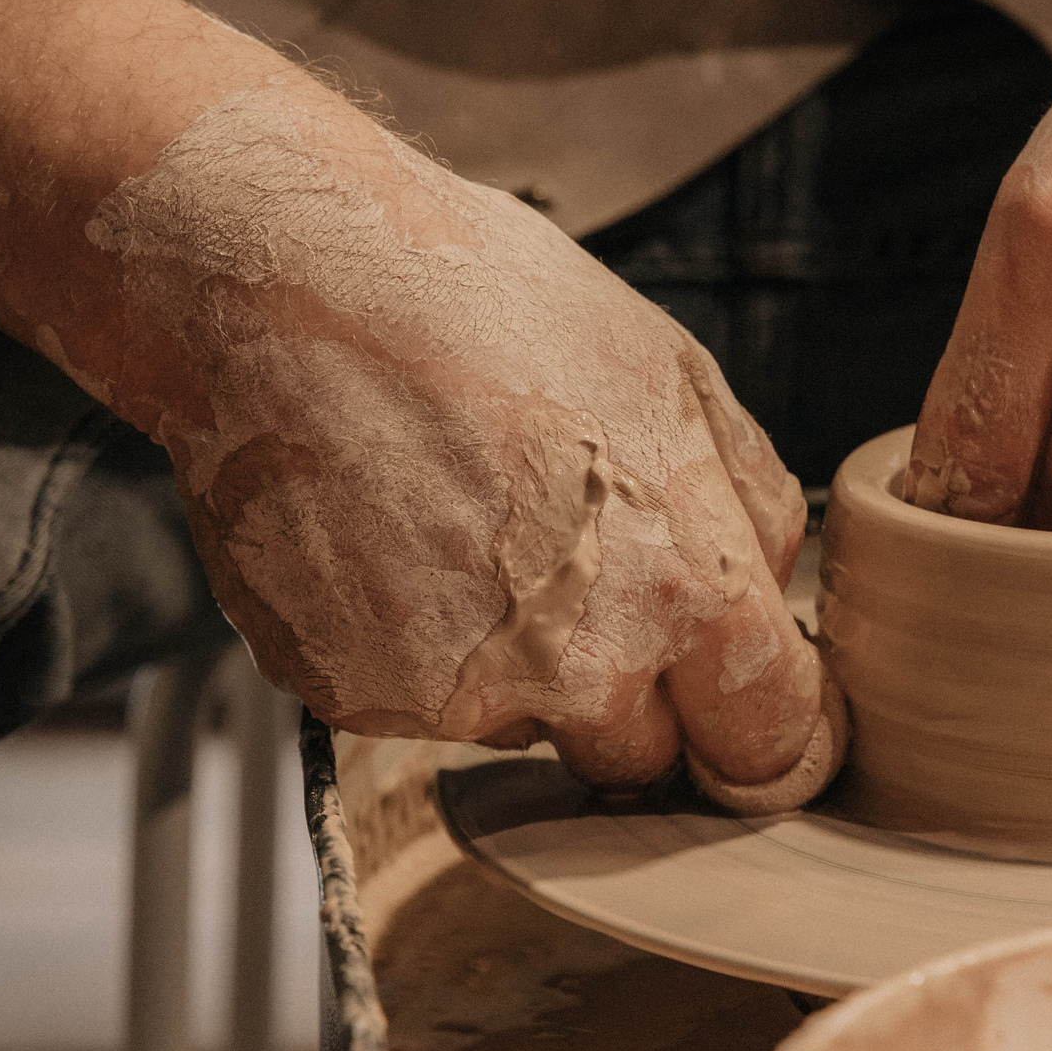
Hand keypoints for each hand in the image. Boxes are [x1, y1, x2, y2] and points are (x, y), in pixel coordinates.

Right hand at [84, 74, 827, 791]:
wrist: (282, 295)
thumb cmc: (473, 305)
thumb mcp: (668, 364)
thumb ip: (748, 498)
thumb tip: (769, 580)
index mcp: (682, 585)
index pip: (770, 742)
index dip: (770, 732)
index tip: (753, 720)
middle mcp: (580, 667)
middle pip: (642, 755)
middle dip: (629, 689)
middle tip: (573, 564)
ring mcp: (460, 693)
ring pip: (526, 724)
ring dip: (518, 662)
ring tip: (464, 518)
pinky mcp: (356, 698)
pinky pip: (421, 703)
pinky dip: (416, 644)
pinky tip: (393, 533)